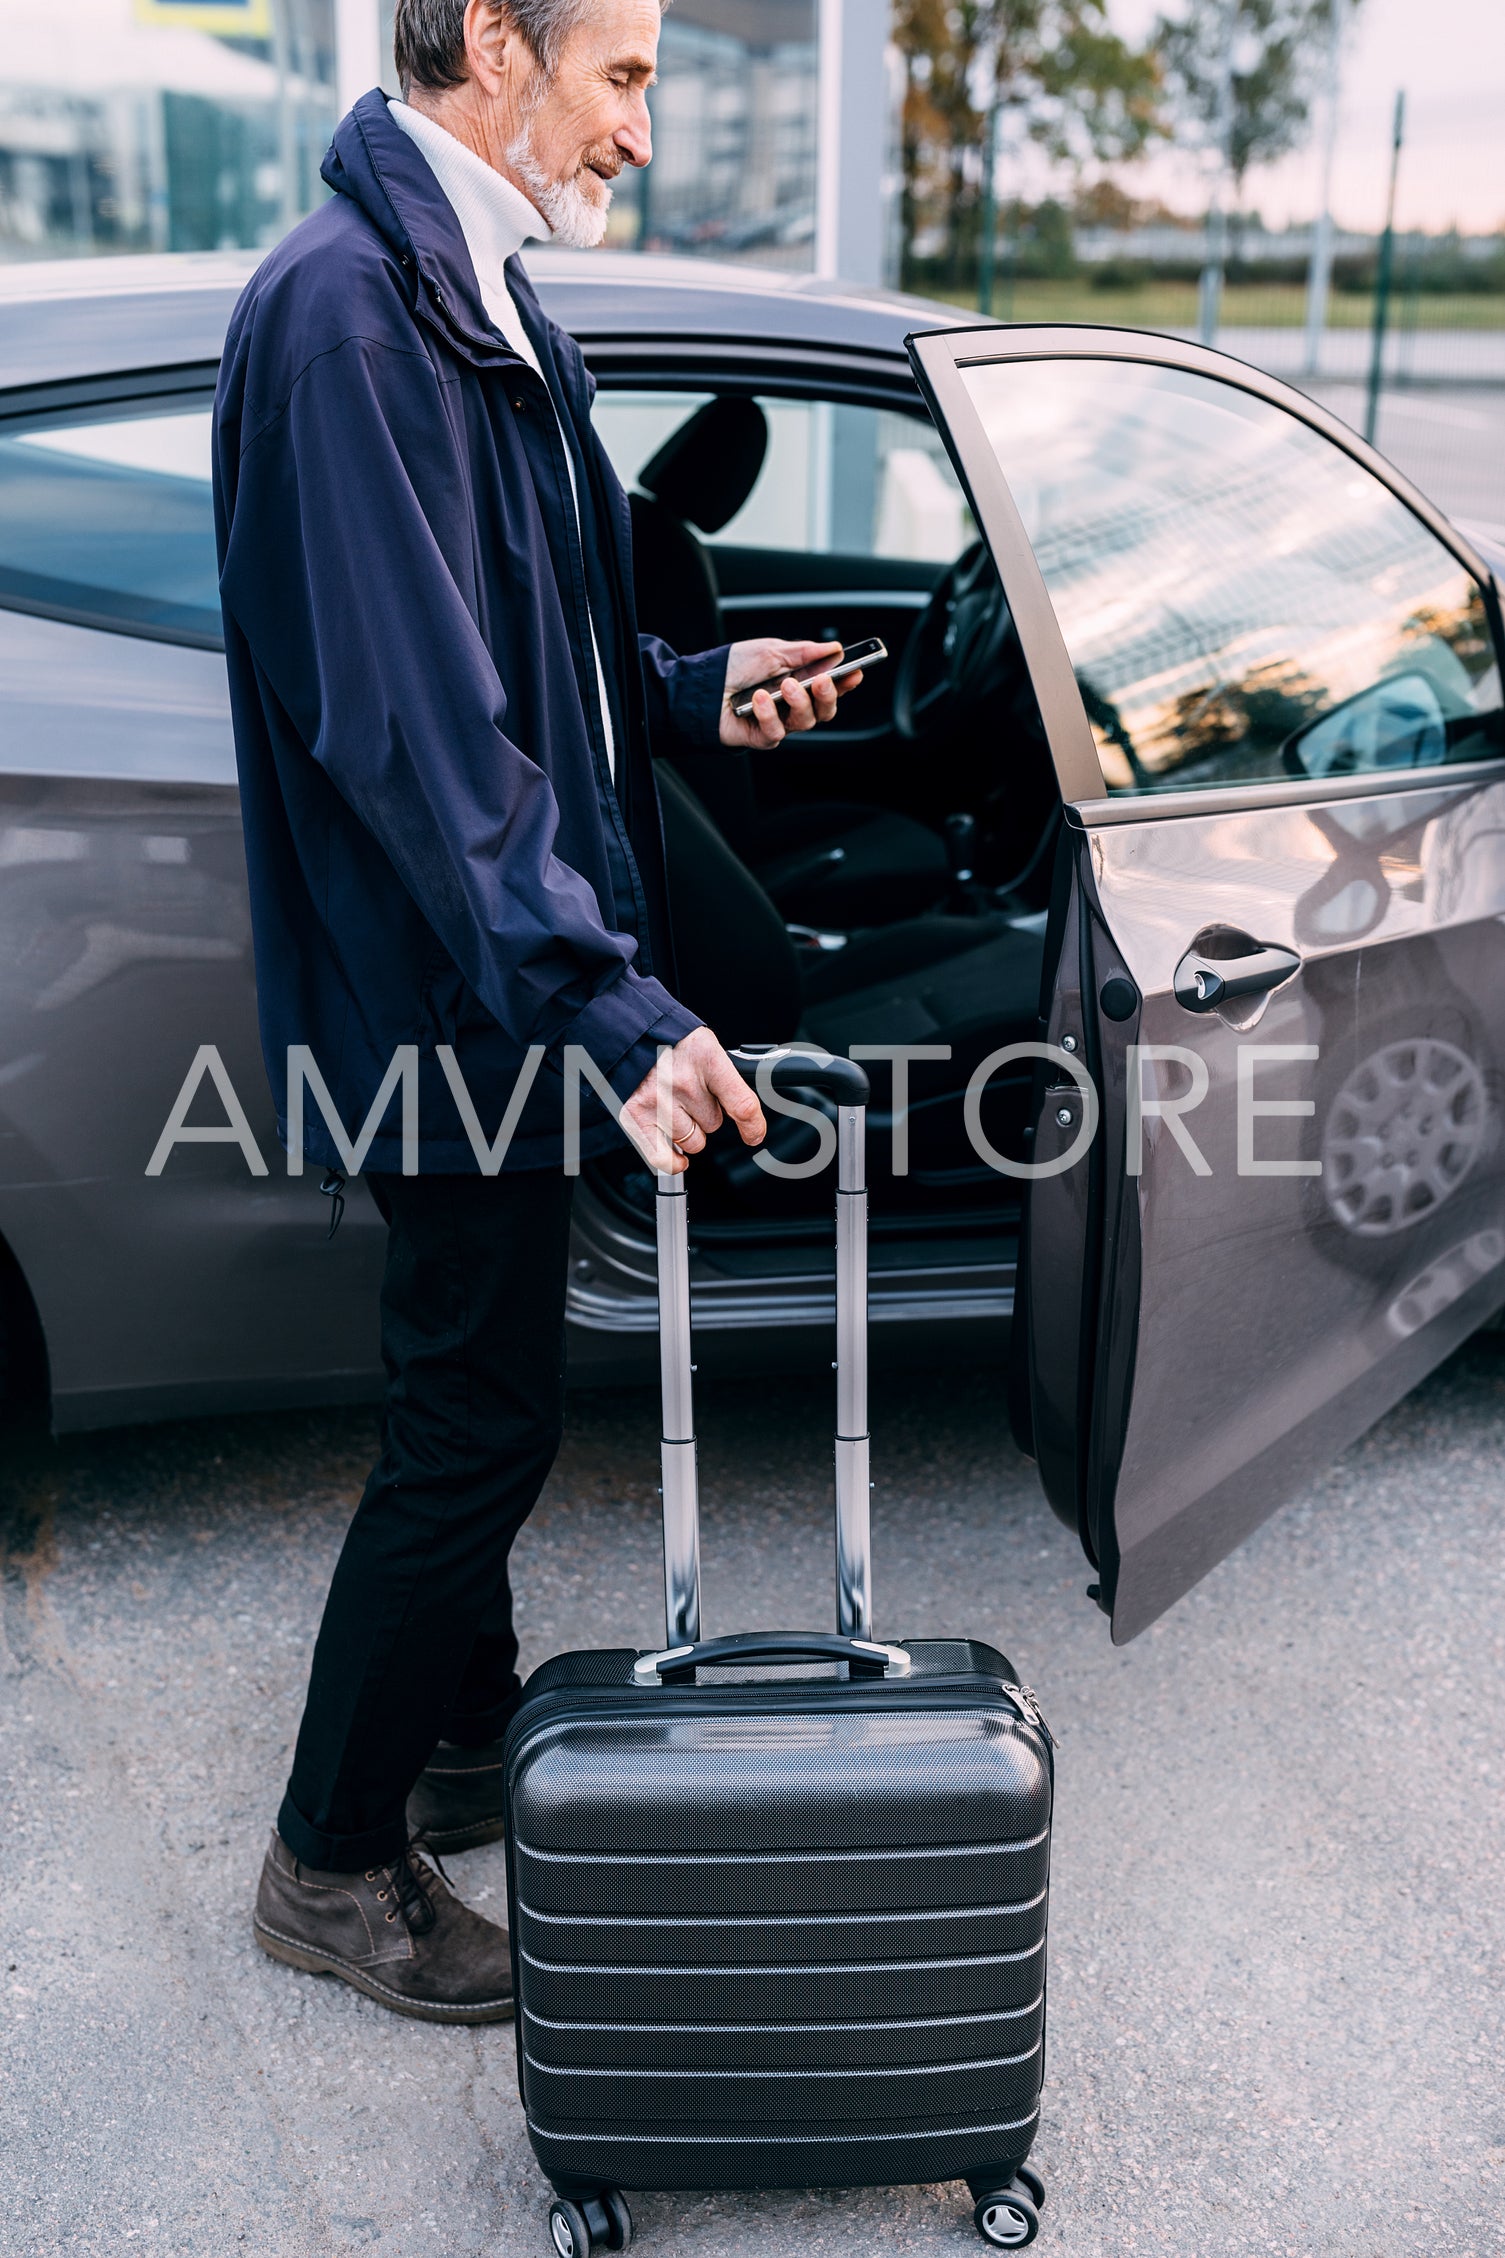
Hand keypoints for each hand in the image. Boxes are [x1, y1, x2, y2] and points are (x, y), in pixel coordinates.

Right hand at [620, 1026, 765, 1175]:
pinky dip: (672, 1161)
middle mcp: (682, 1082)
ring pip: (692, 1141)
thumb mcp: (706, 1046)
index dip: (753, 1126)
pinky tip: (677, 1156)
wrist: (629, 1033)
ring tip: (673, 1104)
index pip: (741, 1104)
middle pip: (713, 1124)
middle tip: (690, 1093)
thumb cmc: (670, 1040)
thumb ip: (725, 1078)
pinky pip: (662, 1157)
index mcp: (706, 1059)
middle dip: (706, 1114)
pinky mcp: (636, 1116)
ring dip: (687, 1129)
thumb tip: (744, 1114)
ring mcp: (658, 1102)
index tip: (754, 1135)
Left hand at [720, 639, 863, 748]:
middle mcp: (791, 705)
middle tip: (822, 680)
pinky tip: (759, 698)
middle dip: (829, 695)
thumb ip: (803, 652)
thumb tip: (835, 648)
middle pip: (825, 710)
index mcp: (798, 682)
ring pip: (806, 722)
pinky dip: (769, 714)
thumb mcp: (770, 650)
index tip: (856, 671)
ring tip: (785, 686)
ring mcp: (778, 722)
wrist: (700, 685)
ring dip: (799, 702)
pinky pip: (776, 732)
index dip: (846, 682)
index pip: (830, 686)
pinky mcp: (761, 737)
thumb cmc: (733, 667)